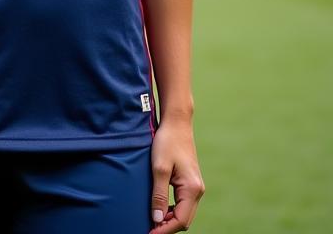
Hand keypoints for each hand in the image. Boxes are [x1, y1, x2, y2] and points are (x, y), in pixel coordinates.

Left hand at [150, 118, 204, 232]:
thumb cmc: (167, 142)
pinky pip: (182, 204)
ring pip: (183, 213)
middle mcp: (197, 191)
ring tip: (150, 220)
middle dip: (166, 227)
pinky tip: (158, 208)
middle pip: (184, 220)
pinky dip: (171, 210)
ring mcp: (195, 187)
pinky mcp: (190, 183)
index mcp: (192, 189)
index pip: (180, 220)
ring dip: (168, 219)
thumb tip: (156, 219)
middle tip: (147, 229)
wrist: (177, 123)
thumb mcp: (159, 168)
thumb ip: (158, 194)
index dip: (164, 229)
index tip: (148, 233)